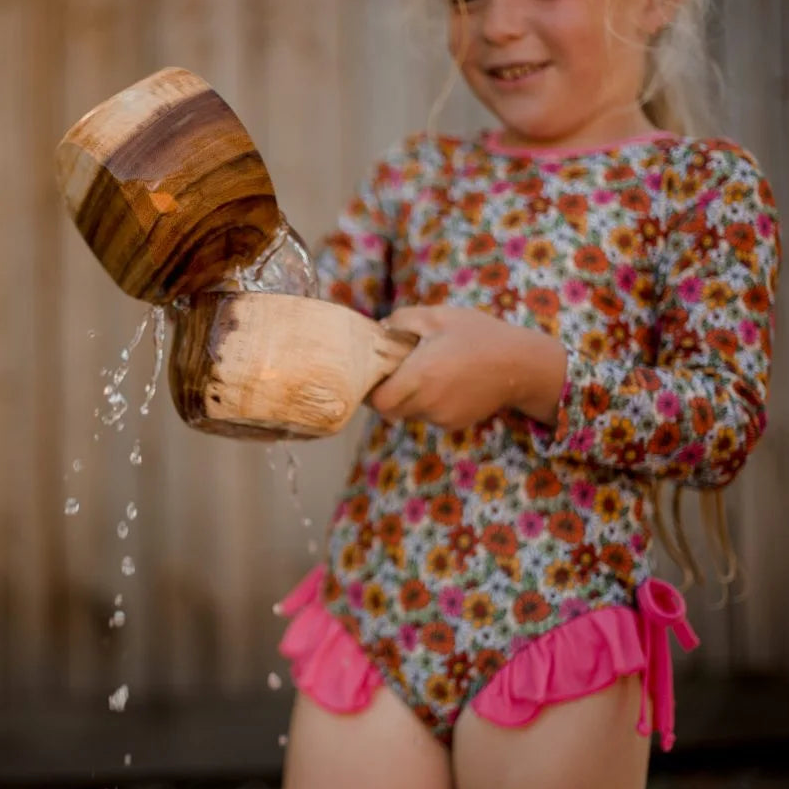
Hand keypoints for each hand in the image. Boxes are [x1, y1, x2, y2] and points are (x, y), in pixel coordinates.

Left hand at [369, 305, 565, 430]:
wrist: (522, 365)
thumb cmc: (479, 335)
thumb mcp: (438, 316)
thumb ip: (402, 320)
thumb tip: (380, 328)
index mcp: (420, 376)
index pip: (379, 401)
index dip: (371, 391)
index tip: (374, 374)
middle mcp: (428, 402)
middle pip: (391, 411)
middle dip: (388, 394)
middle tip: (394, 372)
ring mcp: (442, 416)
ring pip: (410, 414)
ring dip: (409, 399)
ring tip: (426, 373)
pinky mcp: (455, 423)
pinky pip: (430, 417)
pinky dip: (429, 404)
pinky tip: (445, 383)